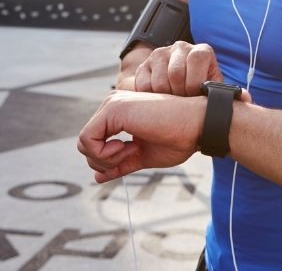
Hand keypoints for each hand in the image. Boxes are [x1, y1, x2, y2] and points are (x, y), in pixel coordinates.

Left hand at [77, 90, 204, 182]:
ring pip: (84, 143)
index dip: (108, 159)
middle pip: (86, 143)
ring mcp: (111, 105)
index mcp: (118, 113)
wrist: (197, 126)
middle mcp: (112, 104)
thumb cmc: (177, 138)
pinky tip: (128, 147)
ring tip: (132, 150)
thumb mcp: (142, 155)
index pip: (93, 142)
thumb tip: (97, 178)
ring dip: (107, 158)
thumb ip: (119, 164)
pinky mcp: (113, 109)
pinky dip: (105, 155)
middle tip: (132, 153)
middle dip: (105, 160)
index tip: (132, 154)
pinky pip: (88, 141)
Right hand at [134, 41, 222, 95]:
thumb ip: (229, 95)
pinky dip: (151, 98)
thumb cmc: (201, 91)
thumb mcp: (215, 90)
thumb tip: (246, 97)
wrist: (180, 89)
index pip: (196, 59)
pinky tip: (160, 101)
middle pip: (175, 73)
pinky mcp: (144, 66)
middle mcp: (180, 47)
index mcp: (201, 51)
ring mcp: (159, 54)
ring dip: (166, 98)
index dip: (195, 83)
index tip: (195, 96)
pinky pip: (143, 85)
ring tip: (173, 103)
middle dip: (180, 94)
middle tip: (183, 103)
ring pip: (159, 81)